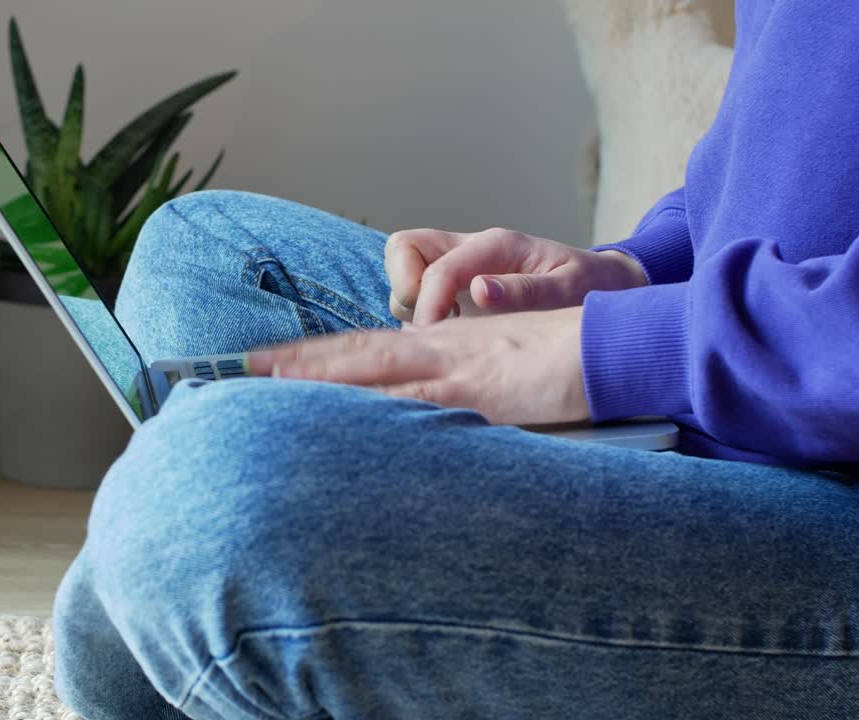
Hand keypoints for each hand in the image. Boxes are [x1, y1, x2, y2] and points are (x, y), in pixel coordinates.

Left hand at [247, 306, 588, 425]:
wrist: (617, 340)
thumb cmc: (563, 356)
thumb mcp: (500, 367)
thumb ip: (456, 383)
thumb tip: (421, 411)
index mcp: (443, 341)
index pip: (366, 344)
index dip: (315, 353)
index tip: (269, 361)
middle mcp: (440, 346)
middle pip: (355, 350)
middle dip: (297, 360)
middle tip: (240, 366)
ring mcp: (458, 367)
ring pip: (376, 368)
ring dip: (320, 376)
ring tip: (268, 382)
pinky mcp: (482, 391)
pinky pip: (422, 398)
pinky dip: (379, 405)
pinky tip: (346, 416)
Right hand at [384, 227, 646, 324]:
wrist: (608, 284)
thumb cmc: (593, 285)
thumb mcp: (571, 288)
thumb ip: (527, 291)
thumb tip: (480, 290)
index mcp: (496, 245)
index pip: (437, 265)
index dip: (428, 301)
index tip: (437, 335)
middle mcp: (472, 250)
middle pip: (405, 248)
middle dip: (404, 287)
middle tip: (432, 325)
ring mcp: (462, 267)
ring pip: (406, 271)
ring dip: (412, 304)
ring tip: (447, 333)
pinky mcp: (460, 287)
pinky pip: (419, 291)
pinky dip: (421, 313)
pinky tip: (452, 336)